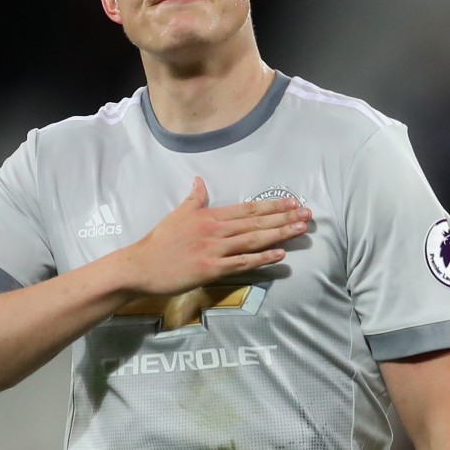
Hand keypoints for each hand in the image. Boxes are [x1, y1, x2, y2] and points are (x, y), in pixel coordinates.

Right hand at [114, 176, 310, 296]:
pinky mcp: (211, 269)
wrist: (142, 265)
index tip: (292, 202)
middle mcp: (216, 230)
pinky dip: (262, 258)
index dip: (272, 205)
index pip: (247, 208)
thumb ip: (194, 198)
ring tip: (300, 230)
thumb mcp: (178, 213)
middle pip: (256, 222)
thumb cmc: (160, 240)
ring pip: (253, 240)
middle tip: (307, 214)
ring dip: (279, 234)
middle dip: (284, 218)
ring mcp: (215, 250)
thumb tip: (200, 181)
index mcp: (210, 215)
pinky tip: (280, 255)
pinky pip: (242, 263)